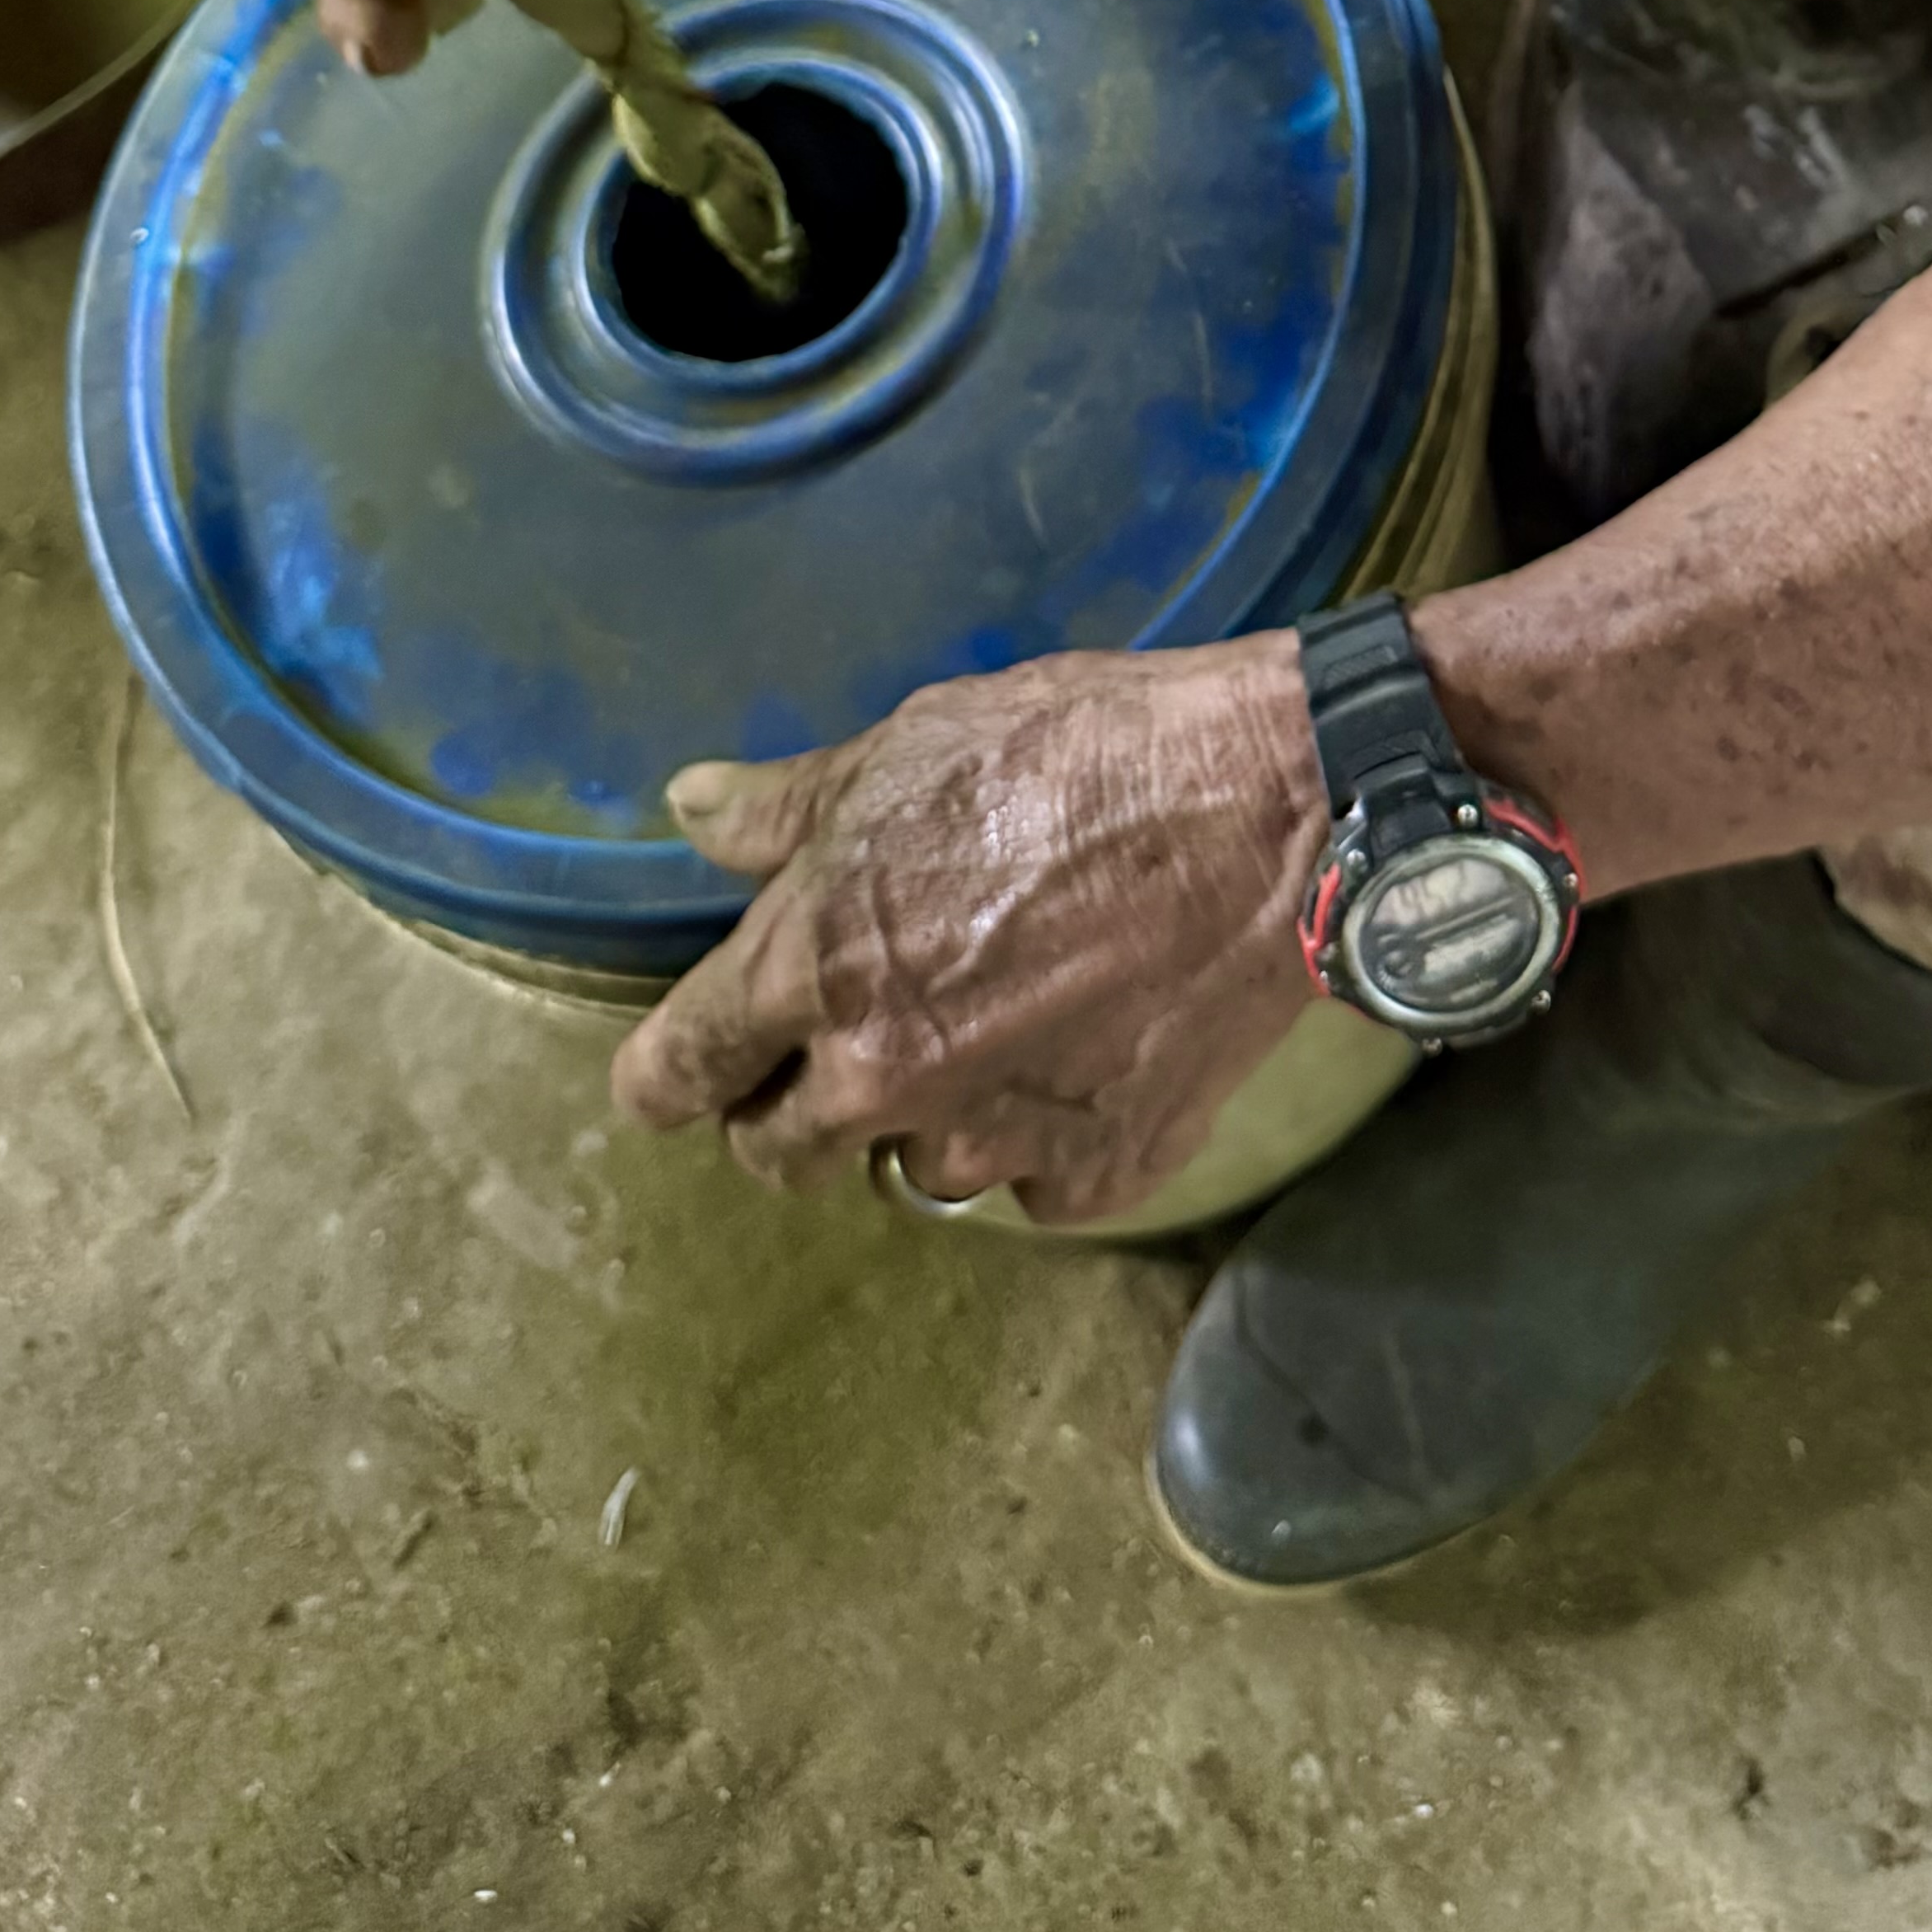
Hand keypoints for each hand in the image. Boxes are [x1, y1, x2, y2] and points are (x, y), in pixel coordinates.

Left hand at [609, 639, 1327, 1230]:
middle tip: (855, 1036)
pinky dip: (1042, 1135)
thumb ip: (785, 806)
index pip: (675, 1074)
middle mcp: (883, 1079)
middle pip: (776, 1154)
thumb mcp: (911, 747)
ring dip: (930, 1116)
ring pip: (912, 1169)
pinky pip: (1031, 1184)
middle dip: (794, 1105)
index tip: (681, 1070)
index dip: (668, 1074)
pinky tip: (1085, 1051)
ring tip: (997, 1027)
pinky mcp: (1095, 1175)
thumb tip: (688, 806)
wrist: (1263, 811)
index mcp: (815, 970)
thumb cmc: (1076, 752)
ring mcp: (993, 1139)